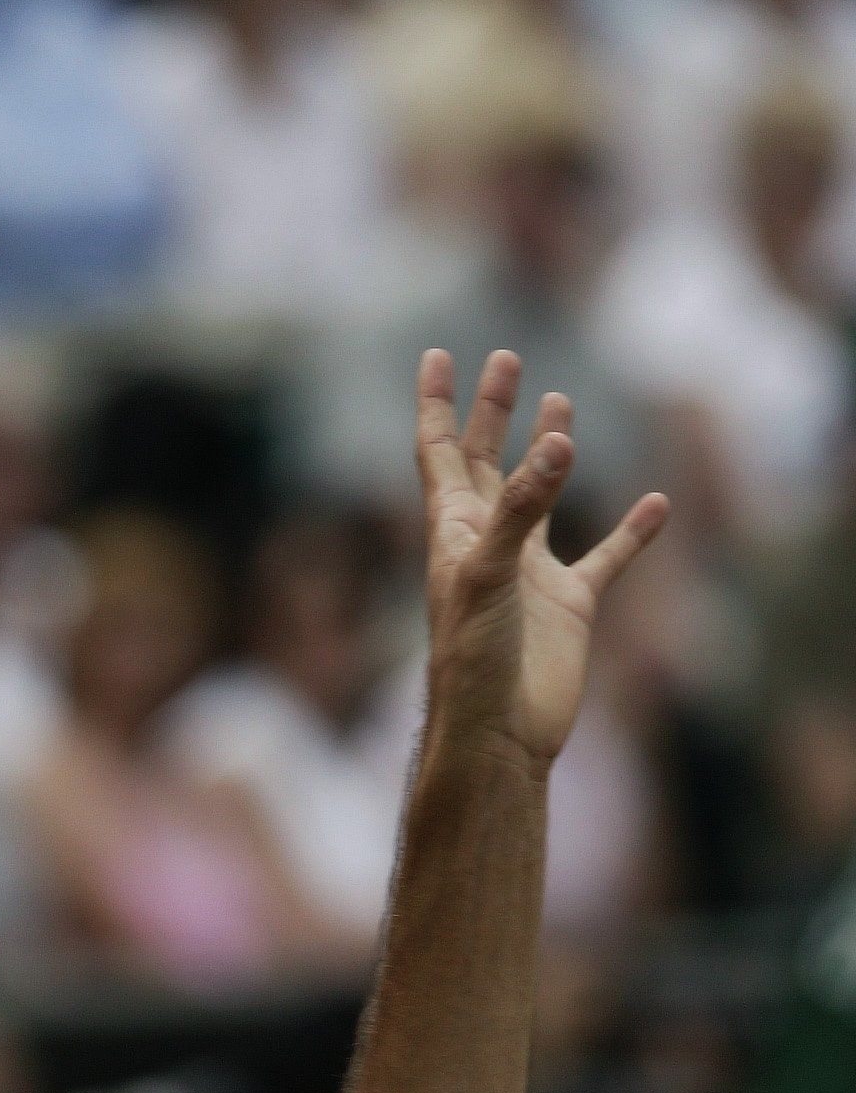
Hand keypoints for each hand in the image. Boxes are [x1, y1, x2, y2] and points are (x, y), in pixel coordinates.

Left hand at [416, 348, 667, 773]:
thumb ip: (523, 507)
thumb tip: (560, 441)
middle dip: (493, 412)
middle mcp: (489, 545)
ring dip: (549, 455)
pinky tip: (655, 503)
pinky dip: (631, 532)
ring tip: (560, 405)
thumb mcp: (490, 573)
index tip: (436, 356)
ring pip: (542, 499)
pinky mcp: (569, 606)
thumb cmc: (474, 660)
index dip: (437, 405)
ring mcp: (529, 575)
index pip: (439, 453)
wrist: (498, 737)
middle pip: (487, 462)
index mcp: (454, 533)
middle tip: (506, 358)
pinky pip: (606, 558)